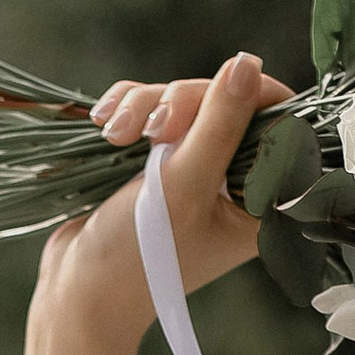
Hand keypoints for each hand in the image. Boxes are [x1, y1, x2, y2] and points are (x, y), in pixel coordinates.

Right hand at [35, 53, 290, 354]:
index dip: (241, 97)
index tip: (197, 109)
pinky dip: (128, 108)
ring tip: (115, 135)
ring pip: (184, 99)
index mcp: (264, 198)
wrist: (76, 293)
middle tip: (149, 132)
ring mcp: (194, 167)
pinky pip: (152, 105)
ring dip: (145, 105)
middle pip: (226, 100)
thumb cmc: (136, 258)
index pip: (278, 119)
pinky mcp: (158, 158)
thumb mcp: (182, 186)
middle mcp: (236, 180)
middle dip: (180, 104)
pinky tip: (105, 125)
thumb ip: (218, 124)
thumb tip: (246, 61)